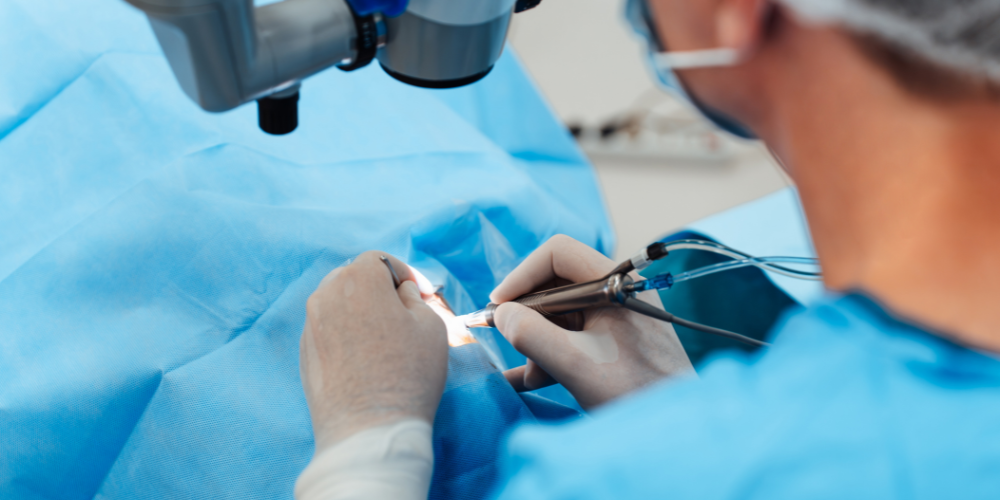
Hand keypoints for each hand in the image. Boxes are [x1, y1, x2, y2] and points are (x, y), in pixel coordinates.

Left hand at [300, 252, 448, 451]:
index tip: (420, 292)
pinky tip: (364, 355)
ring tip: (383, 334)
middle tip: (403, 311)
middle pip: (353, 277)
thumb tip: (400, 292)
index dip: (404, 272)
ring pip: (337, 302)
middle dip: (378, 287)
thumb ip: (414, 297)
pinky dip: (345, 331)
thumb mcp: (430, 325)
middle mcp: (325, 295)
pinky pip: (327, 328)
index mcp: (357, 280)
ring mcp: (310, 325)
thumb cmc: (407, 373)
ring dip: (359, 308)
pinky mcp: (304, 353)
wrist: (368, 429)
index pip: (379, 260)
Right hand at [492, 235, 693, 408]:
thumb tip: (501, 315)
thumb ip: (531, 334)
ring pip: (560, 313)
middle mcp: (617, 292)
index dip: (522, 275)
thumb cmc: (636, 393)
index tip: (499, 305)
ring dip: (537, 338)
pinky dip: (549, 352)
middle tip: (503, 335)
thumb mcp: (574, 364)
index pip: (558, 254)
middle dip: (527, 313)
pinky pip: (571, 335)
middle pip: (555, 284)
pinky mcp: (614, 342)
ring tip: (530, 373)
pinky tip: (527, 378)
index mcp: (616, 283)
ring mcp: (616, 317)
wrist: (675, 430)